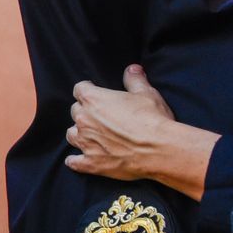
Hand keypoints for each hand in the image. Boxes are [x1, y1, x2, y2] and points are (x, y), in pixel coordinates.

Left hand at [66, 65, 218, 200]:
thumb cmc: (153, 119)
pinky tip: (78, 160)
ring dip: (80, 133)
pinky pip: (74, 162)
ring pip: (71, 134)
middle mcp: (84, 120)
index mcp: (93, 99)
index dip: (88, 90)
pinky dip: (75, 161)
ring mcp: (85, 142)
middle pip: (75, 111)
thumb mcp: (146, 93)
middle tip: (100, 116)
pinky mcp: (91, 163)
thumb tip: (132, 69)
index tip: (93, 92)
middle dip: (85, 112)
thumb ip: (134, 80)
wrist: (160, 149)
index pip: (80, 89)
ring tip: (92, 135)